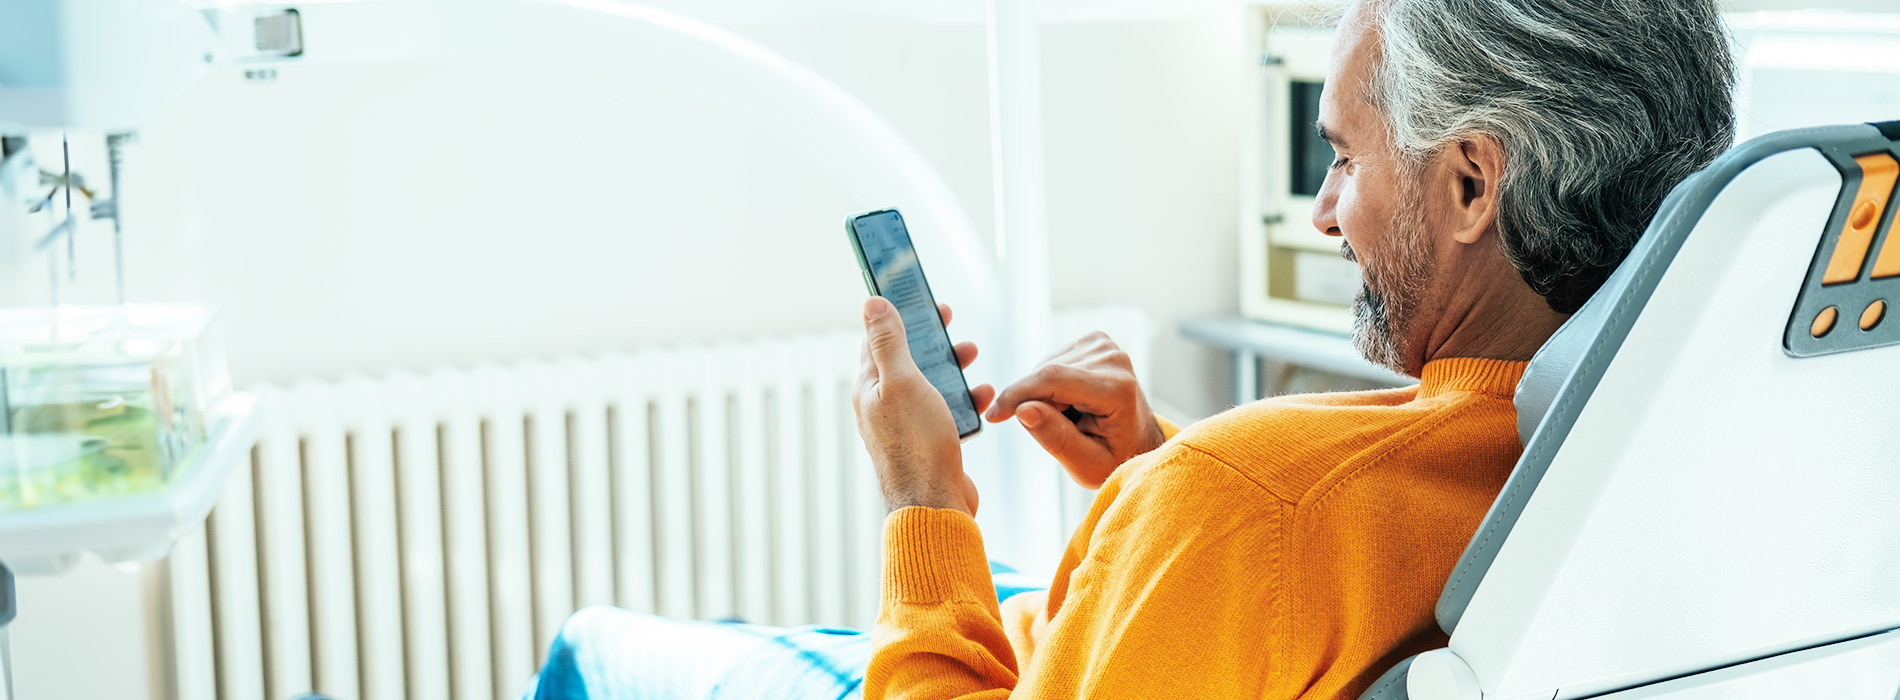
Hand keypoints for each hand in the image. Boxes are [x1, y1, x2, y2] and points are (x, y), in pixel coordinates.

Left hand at [852, 298, 994, 514]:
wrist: (935, 505)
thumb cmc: (916, 444)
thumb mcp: (902, 382)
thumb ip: (888, 342)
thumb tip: (871, 303)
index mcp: (869, 389)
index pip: (876, 340)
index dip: (896, 315)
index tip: (916, 296)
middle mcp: (883, 406)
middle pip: (906, 359)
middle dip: (929, 338)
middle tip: (949, 320)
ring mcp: (906, 426)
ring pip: (929, 384)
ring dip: (950, 366)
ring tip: (972, 354)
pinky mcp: (928, 443)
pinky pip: (946, 411)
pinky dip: (964, 400)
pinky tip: (982, 396)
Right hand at [985, 332, 1164, 487]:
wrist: (1136, 442)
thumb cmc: (1115, 457)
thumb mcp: (1086, 465)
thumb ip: (1055, 438)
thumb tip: (1022, 410)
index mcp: (1117, 389)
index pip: (1052, 380)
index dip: (1016, 395)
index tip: (993, 416)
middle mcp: (1113, 359)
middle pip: (1046, 373)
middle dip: (1035, 403)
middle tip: (1058, 429)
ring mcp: (1105, 346)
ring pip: (1046, 367)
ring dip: (1044, 395)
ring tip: (1071, 417)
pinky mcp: (1095, 341)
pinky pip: (1052, 362)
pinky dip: (1051, 385)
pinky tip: (1071, 401)